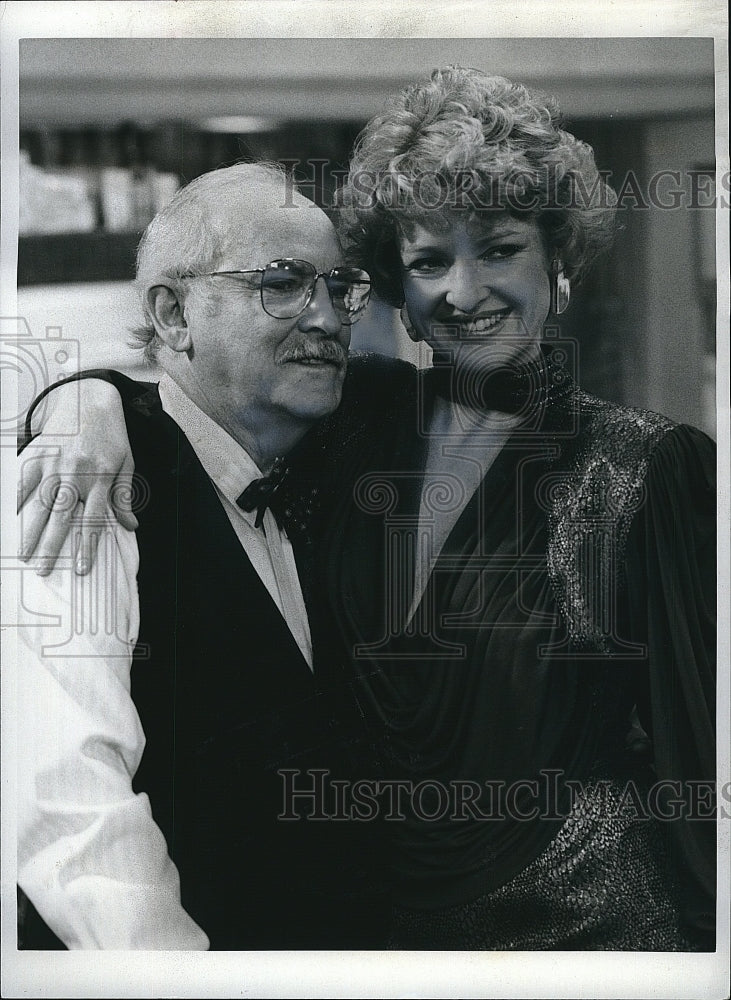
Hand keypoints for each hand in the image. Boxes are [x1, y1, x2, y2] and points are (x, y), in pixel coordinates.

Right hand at [18, 379, 137, 575]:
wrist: (92, 399)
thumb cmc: (112, 436)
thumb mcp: (126, 464)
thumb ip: (124, 496)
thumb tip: (130, 527)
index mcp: (101, 477)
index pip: (94, 520)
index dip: (87, 546)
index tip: (80, 570)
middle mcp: (77, 472)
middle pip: (63, 516)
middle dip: (52, 546)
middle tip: (43, 571)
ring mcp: (55, 462)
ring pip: (41, 502)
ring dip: (30, 530)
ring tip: (23, 555)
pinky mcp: (38, 452)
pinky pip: (24, 479)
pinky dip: (15, 499)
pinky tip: (9, 518)